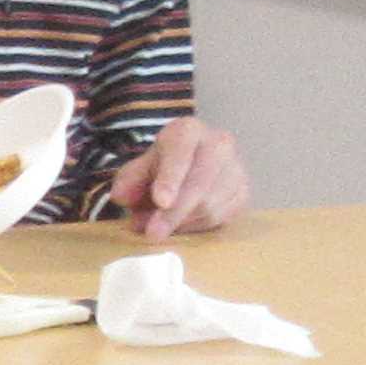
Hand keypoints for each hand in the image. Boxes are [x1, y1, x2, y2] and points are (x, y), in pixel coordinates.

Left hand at [110, 117, 250, 237]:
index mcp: (188, 131)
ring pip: (211, 204)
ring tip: (159, 226)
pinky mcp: (243, 192)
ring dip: (182, 222)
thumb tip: (122, 196)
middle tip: (152, 233)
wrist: (187, 167)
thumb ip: (128, 181)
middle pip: (200, 182)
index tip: (161, 201)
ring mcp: (236, 168)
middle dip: (175, 212)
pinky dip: (197, 227)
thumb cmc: (159, 168)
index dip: (171, 178)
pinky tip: (181, 224)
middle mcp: (219, 144)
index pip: (181, 152)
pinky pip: (222, 217)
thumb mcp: (137, 169)